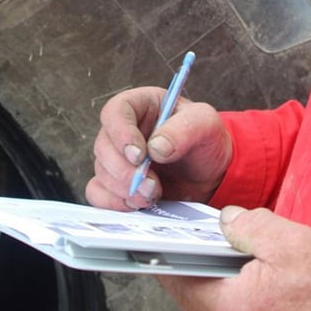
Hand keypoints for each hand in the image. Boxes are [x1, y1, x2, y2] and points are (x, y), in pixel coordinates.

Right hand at [85, 86, 231, 209]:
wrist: (212, 175)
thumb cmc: (206, 141)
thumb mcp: (206, 125)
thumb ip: (184, 129)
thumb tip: (156, 147)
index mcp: (140, 106)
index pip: (115, 112)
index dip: (121, 133)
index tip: (139, 155)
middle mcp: (123, 131)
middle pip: (104, 146)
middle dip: (125, 171)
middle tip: (151, 185)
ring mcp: (117, 158)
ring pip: (102, 172)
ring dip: (125, 189)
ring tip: (153, 195)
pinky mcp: (116, 184)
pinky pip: (98, 193)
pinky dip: (114, 202)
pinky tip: (137, 204)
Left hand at [159, 207, 310, 310]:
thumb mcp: (291, 240)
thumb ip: (247, 225)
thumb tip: (225, 220)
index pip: (179, 280)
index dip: (172, 252)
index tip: (166, 236)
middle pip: (190, 300)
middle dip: (193, 269)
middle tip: (202, 242)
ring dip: (213, 287)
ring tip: (230, 260)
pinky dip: (232, 303)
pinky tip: (248, 283)